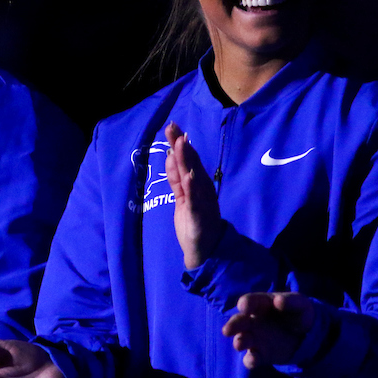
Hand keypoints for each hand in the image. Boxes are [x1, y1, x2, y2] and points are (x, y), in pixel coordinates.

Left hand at [164, 122, 222, 269]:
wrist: (205, 251)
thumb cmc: (194, 223)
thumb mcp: (182, 197)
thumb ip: (177, 179)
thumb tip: (171, 155)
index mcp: (197, 185)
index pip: (187, 161)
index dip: (179, 144)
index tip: (172, 127)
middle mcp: (202, 189)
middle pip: (191, 164)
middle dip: (182, 145)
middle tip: (173, 127)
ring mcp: (203, 202)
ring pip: (194, 177)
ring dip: (188, 160)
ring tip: (181, 143)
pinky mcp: (200, 216)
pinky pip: (196, 201)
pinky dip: (193, 188)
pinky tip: (190, 176)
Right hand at [221, 292, 315, 369]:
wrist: (306, 335)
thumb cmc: (298, 314)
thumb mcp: (300, 304)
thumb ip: (291, 302)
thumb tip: (278, 301)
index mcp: (261, 305)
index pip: (250, 302)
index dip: (246, 304)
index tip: (244, 307)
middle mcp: (253, 321)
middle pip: (239, 321)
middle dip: (233, 325)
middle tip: (228, 330)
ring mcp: (255, 338)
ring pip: (242, 339)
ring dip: (239, 341)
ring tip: (239, 345)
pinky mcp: (261, 354)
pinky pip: (252, 358)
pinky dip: (250, 360)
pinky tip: (253, 361)